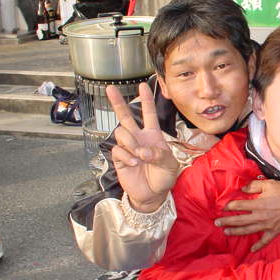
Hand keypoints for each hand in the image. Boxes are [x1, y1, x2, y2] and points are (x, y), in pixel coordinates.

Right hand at [107, 82, 178, 212]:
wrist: (152, 194)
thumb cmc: (163, 177)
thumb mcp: (169, 165)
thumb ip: (159, 155)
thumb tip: (143, 150)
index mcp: (153, 135)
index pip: (149, 114)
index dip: (146, 100)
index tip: (143, 85)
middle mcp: (138, 138)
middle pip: (125, 117)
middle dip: (118, 102)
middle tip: (110, 88)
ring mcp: (128, 147)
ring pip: (121, 133)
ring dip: (130, 143)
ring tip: (139, 156)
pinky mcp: (119, 158)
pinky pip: (117, 150)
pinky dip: (127, 156)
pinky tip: (134, 163)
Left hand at [215, 180, 279, 251]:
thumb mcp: (269, 184)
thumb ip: (254, 186)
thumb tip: (243, 189)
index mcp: (258, 205)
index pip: (239, 206)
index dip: (230, 206)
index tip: (224, 207)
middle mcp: (260, 217)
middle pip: (240, 220)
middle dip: (227, 221)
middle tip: (217, 222)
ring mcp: (267, 226)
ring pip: (248, 230)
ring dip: (236, 232)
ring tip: (226, 232)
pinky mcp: (275, 231)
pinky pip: (265, 241)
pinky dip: (259, 246)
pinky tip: (252, 250)